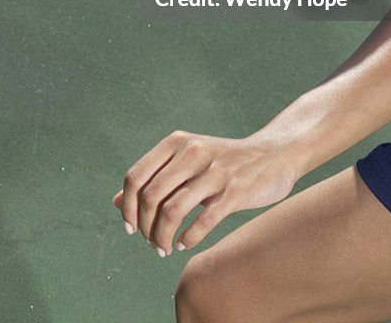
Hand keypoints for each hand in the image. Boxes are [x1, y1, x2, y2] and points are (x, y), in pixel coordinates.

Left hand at [113, 130, 296, 256]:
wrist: (273, 154)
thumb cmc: (223, 162)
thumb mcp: (186, 160)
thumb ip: (153, 178)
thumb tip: (116, 202)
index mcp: (177, 143)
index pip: (135, 177)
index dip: (126, 207)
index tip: (130, 228)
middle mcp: (193, 152)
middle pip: (150, 197)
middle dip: (144, 227)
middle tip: (150, 242)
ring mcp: (214, 171)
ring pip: (172, 211)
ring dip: (162, 237)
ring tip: (165, 248)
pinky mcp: (235, 191)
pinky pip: (202, 221)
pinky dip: (188, 238)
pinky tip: (186, 243)